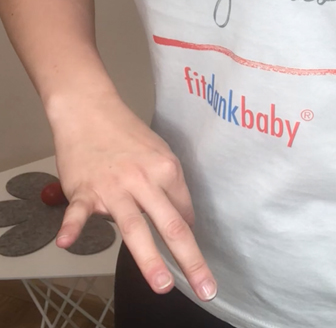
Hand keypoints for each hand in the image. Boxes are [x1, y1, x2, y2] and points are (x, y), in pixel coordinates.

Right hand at [50, 92, 215, 300]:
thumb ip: (171, 186)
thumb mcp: (160, 153)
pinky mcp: (85, 189)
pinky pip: (79, 211)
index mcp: (167, 170)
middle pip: (171, 225)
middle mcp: (145, 180)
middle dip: (190, 259)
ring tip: (162, 284)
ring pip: (134, 226)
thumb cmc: (128, 134)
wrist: (91, 110)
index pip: (184, 213)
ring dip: (149, 257)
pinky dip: (73, 226)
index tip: (191, 256)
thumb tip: (184, 219)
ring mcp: (114, 187)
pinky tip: (68, 242)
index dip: (189, 236)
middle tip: (205, 286)